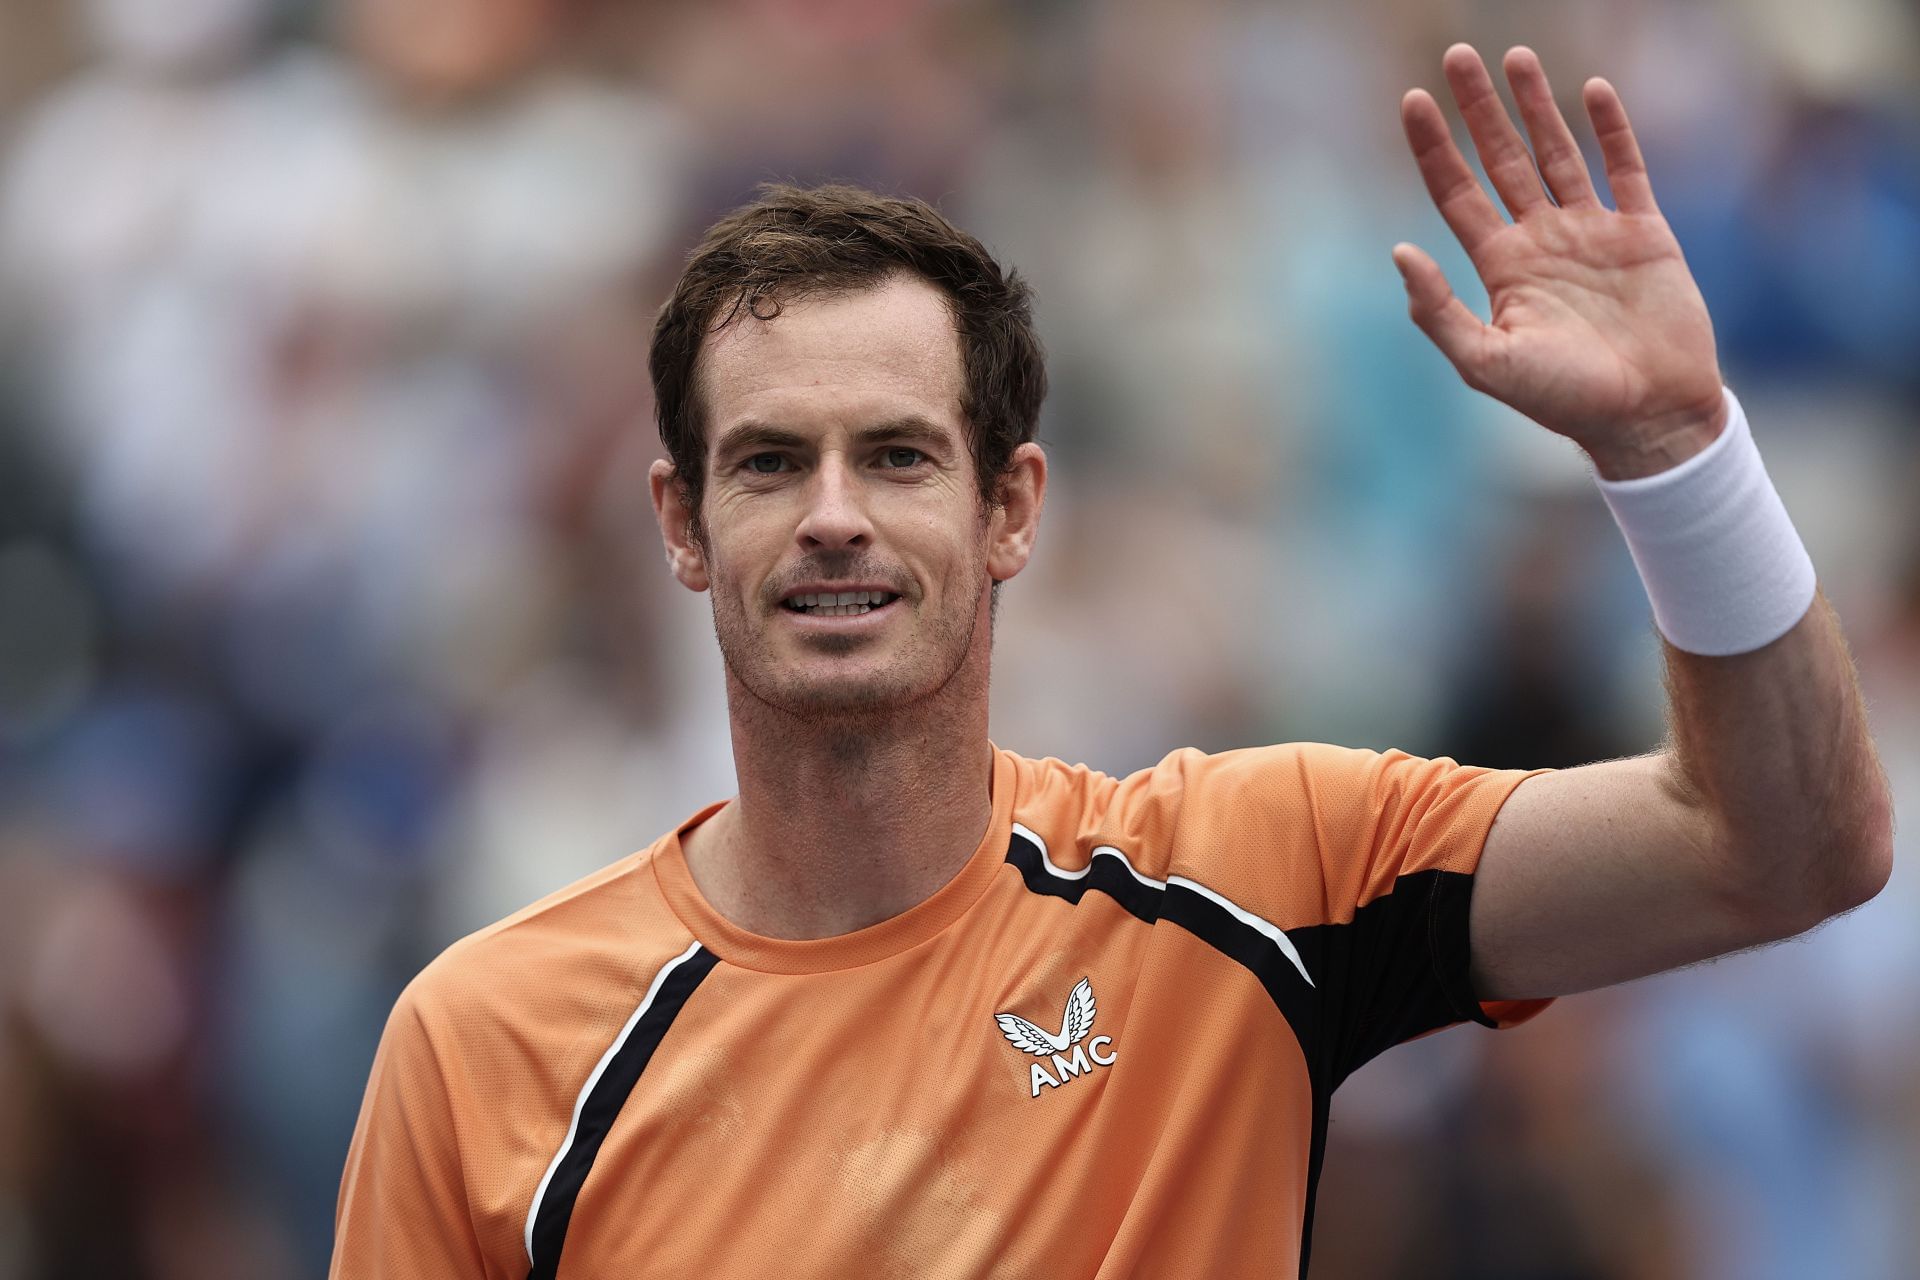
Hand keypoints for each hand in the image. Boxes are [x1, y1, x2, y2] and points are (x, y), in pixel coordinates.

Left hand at [1396, 44, 1726, 477]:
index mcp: (1501, 268)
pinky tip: (1593, 91)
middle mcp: (1541, 241)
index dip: (1434, 148)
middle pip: (1500, 159)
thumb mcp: (1486, 363)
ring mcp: (1592, 232)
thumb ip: (1439, 311)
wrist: (1646, 416)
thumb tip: (1399, 251)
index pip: (1456, 193)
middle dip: (1478, 109)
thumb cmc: (1563, 400)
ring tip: (1514, 55)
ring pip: (1557, 153)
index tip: (1411, 101)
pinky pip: (1625, 168)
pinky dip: (1611, 129)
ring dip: (1536, 106)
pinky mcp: (1643, 232)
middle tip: (1456, 54)